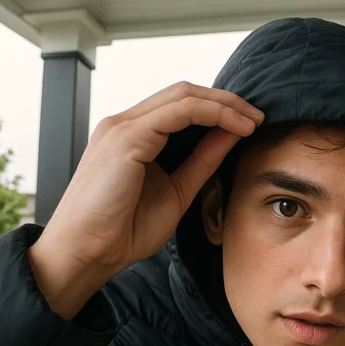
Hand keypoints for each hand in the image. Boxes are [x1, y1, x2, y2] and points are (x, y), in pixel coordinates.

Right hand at [29, 82, 263, 318]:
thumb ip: (201, 161)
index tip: (250, 124)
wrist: (86, 253)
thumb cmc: (122, 230)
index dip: (218, 108)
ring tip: (252, 120)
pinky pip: (178, 113)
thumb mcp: (177, 190)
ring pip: (183, 96)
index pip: (181, 105)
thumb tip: (231, 136)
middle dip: (226, 100)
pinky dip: (212, 115)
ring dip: (224, 104)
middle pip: (183, 92)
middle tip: (257, 116)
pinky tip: (235, 128)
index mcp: (132, 136)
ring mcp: (122, 128)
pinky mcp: (126, 139)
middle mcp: (124, 124)